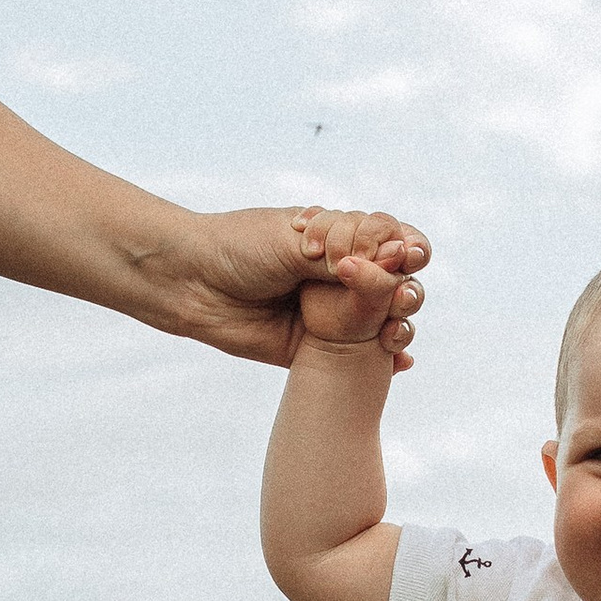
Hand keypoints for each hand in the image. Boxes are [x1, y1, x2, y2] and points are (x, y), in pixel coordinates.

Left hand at [166, 206, 429, 368]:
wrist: (192, 282)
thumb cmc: (239, 247)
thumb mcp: (295, 241)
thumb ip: (344, 252)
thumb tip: (394, 261)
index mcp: (340, 238)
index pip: (392, 239)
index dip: (408, 247)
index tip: (406, 255)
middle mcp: (343, 274)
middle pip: (398, 281)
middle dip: (407, 288)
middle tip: (397, 296)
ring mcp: (334, 312)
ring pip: (386, 319)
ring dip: (402, 324)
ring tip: (393, 332)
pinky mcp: (320, 348)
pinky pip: (362, 357)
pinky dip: (387, 361)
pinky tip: (399, 362)